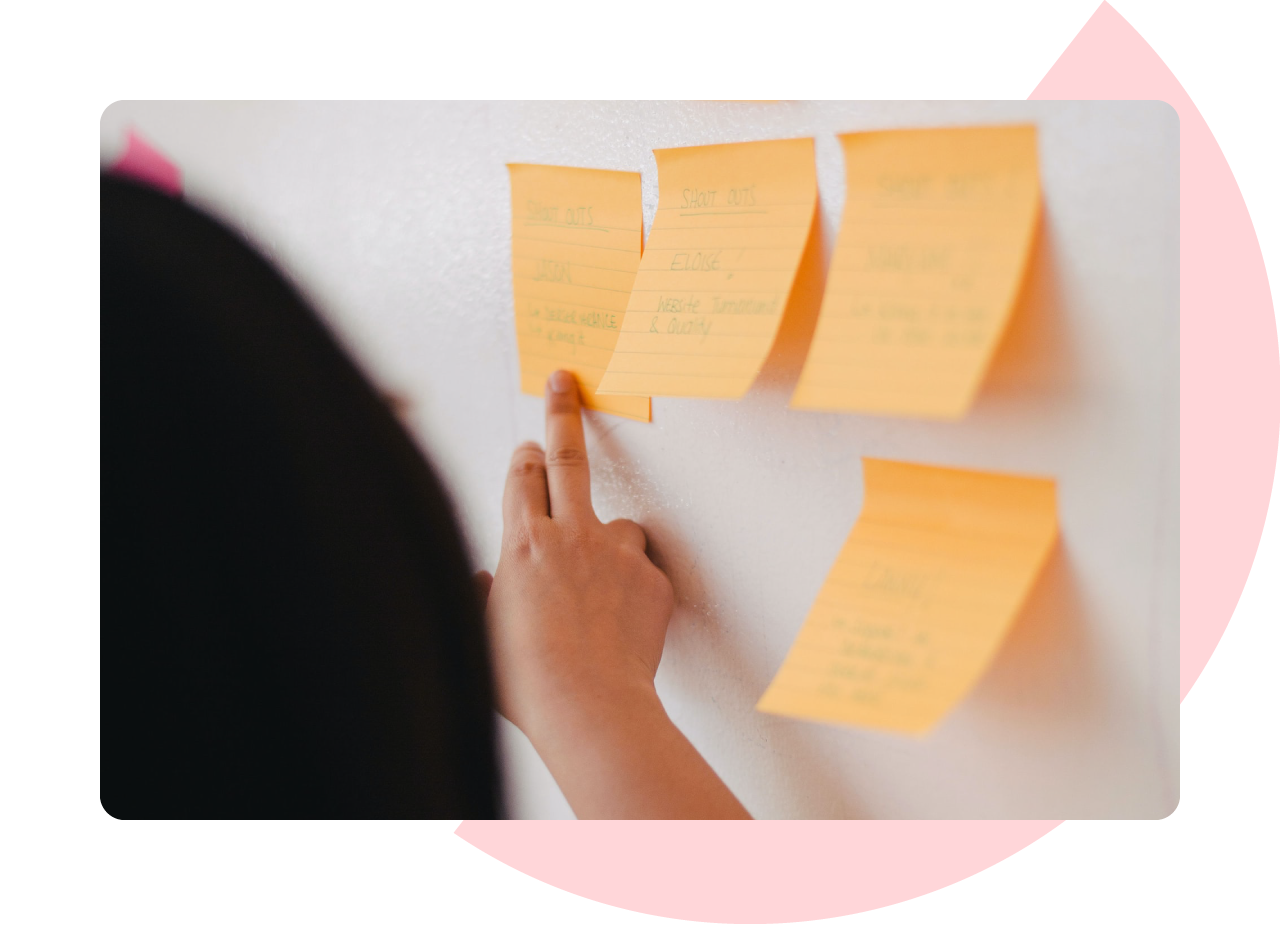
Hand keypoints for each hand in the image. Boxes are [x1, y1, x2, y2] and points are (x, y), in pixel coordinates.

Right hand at [478, 370, 749, 818]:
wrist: (588, 706)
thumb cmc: (527, 681)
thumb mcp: (481, 634)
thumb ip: (484, 596)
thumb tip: (486, 581)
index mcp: (522, 545)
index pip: (520, 479)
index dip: (522, 458)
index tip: (526, 445)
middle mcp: (570, 536)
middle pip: (567, 458)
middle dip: (562, 413)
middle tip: (566, 381)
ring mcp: (616, 554)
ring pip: (618, 525)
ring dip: (609, 542)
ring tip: (601, 587)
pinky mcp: (653, 579)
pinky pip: (642, 571)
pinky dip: (633, 588)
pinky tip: (622, 623)